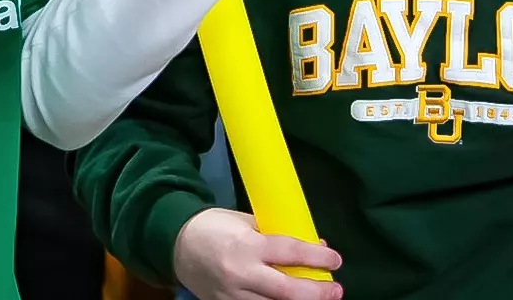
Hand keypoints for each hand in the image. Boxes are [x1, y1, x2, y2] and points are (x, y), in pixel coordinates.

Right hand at [172, 209, 342, 299]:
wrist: (176, 244)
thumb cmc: (214, 227)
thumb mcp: (245, 221)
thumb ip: (276, 234)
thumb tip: (313, 245)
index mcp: (246, 245)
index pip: (290, 252)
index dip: (317, 257)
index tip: (335, 259)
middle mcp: (241, 273)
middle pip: (288, 291)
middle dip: (318, 292)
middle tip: (336, 290)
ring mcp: (233, 296)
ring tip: (318, 299)